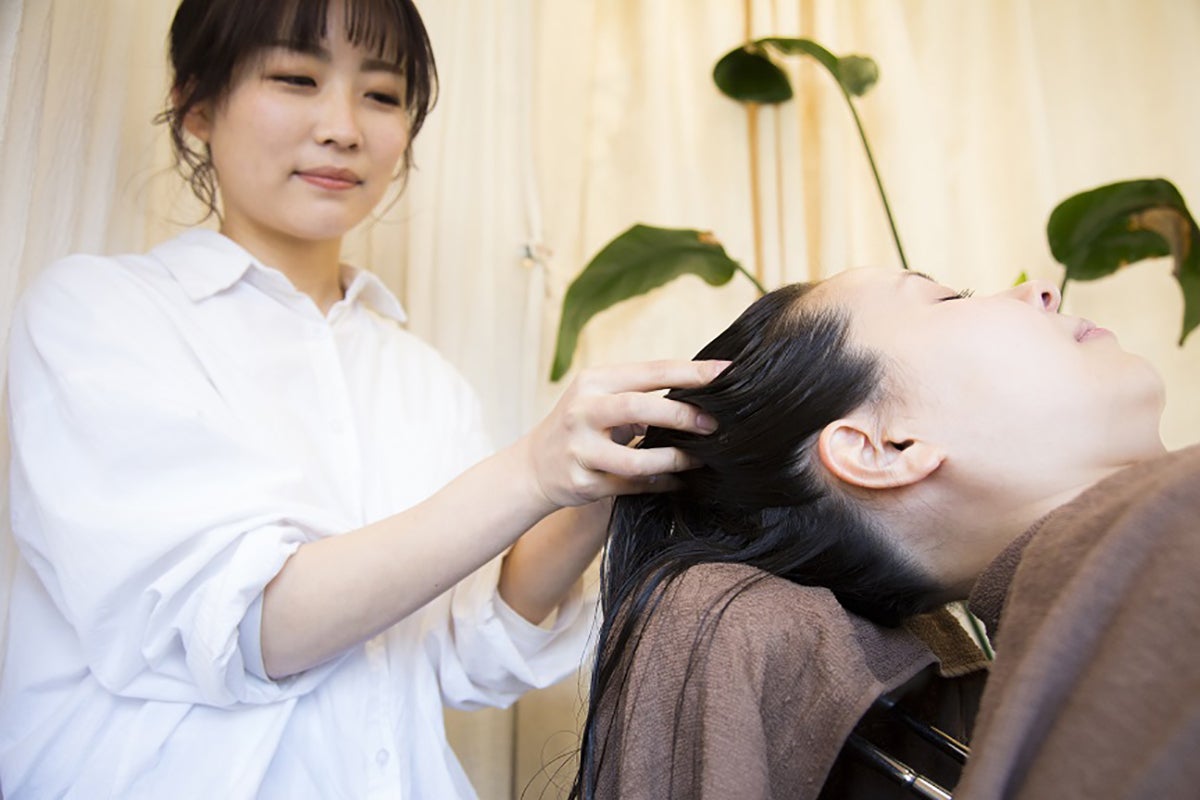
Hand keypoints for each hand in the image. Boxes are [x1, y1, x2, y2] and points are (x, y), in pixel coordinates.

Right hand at [519, 359, 727, 508]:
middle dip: (681, 416)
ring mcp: (580, 449)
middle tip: (714, 425)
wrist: (533, 466)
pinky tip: (676, 481)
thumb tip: (700, 392)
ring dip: (673, 460)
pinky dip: (659, 484)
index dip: (690, 372)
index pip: (649, 372)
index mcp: (593, 382)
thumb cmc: (582, 425)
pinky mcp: (582, 482)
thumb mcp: (600, 397)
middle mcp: (582, 411)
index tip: (725, 373)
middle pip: (638, 408)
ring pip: (635, 459)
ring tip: (698, 460)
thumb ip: (640, 393)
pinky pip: (630, 486)